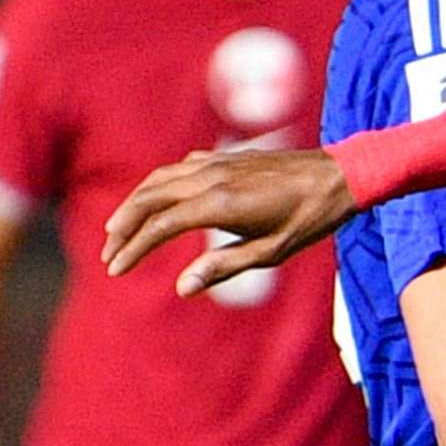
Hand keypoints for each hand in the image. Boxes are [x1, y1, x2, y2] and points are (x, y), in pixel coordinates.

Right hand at [101, 148, 356, 297]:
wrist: (338, 175)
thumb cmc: (308, 219)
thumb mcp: (270, 252)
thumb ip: (223, 268)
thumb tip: (183, 287)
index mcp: (219, 203)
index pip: (159, 226)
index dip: (133, 248)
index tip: (115, 269)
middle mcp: (210, 177)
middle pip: (148, 198)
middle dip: (122, 226)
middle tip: (108, 253)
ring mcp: (215, 163)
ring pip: (159, 179)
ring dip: (134, 203)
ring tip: (118, 229)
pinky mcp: (223, 158)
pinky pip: (178, 169)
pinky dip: (157, 185)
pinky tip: (153, 201)